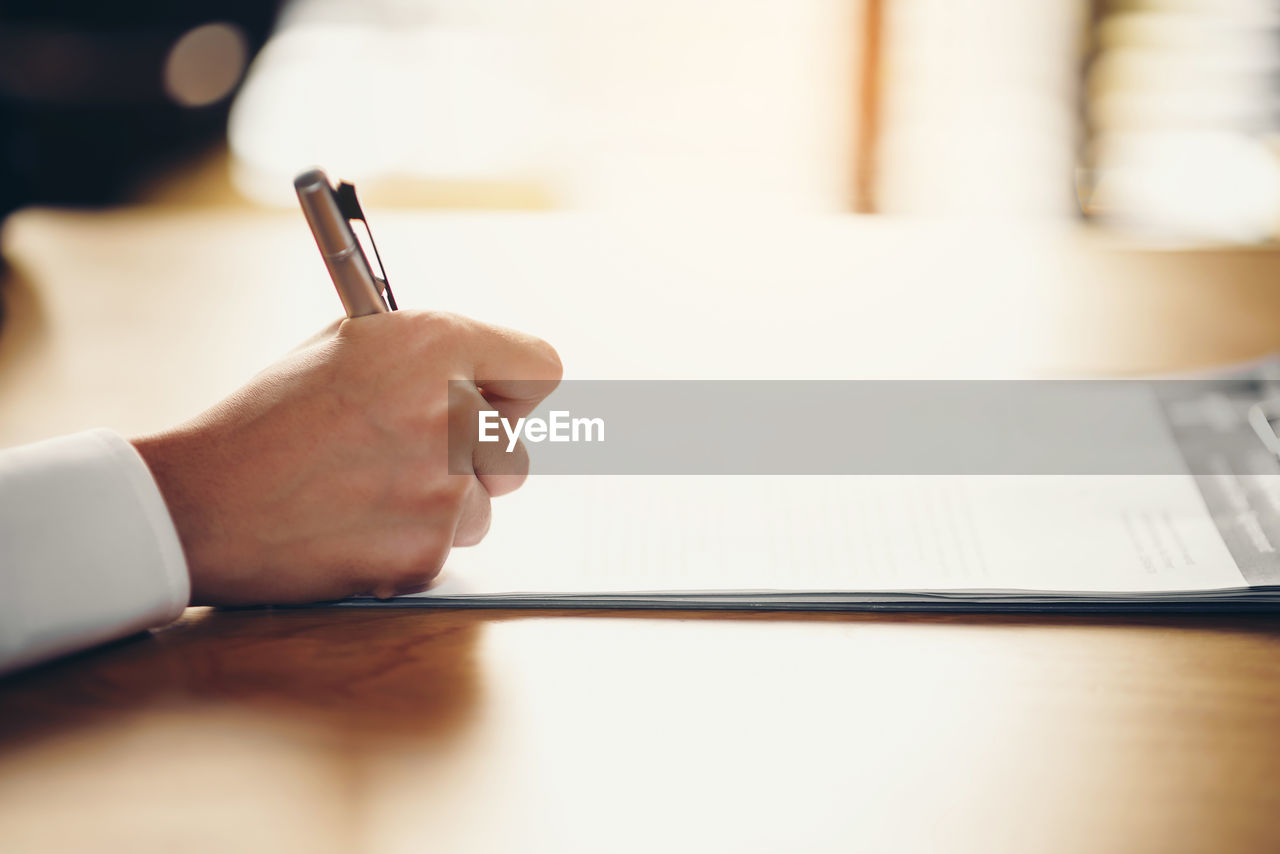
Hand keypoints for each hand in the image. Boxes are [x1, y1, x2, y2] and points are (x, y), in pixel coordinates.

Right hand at [131, 310, 560, 604]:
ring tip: (365, 492)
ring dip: (440, 505)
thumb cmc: (269, 420)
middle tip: (413, 456)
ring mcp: (444, 486)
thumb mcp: (348, 349)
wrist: (203, 502)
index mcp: (434, 345)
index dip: (515, 390)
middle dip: (476, 457)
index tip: (498, 404)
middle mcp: (451, 412)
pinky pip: (445, 547)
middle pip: (515, 448)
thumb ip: (428, 360)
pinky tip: (354, 527)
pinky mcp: (427, 550)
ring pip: (482, 504)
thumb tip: (485, 379)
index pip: (540, 368)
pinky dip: (408, 545)